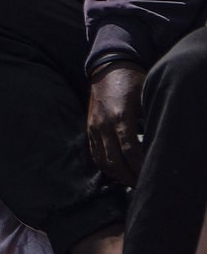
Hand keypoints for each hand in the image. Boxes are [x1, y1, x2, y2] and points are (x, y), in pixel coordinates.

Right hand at [86, 62, 146, 185]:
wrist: (108, 68)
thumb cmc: (133, 82)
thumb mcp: (147, 98)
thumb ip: (152, 120)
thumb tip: (163, 142)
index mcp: (121, 116)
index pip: (130, 151)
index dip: (140, 167)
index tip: (151, 176)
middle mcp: (104, 124)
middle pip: (114, 161)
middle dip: (129, 176)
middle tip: (143, 185)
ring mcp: (94, 127)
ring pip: (102, 160)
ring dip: (116, 174)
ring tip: (130, 181)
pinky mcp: (89, 127)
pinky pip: (95, 153)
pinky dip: (105, 165)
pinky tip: (117, 171)